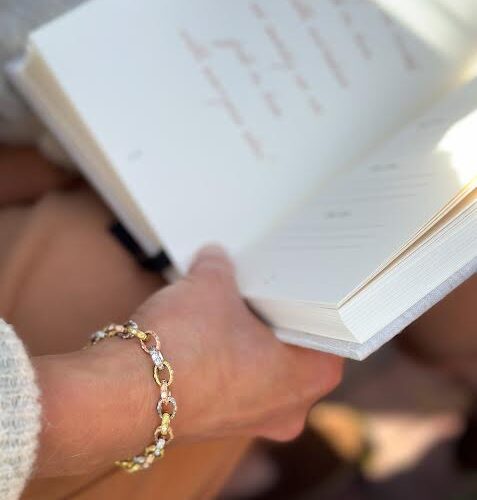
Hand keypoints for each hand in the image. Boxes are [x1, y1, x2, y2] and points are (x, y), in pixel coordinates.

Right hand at [133, 245, 342, 442]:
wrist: (125, 393)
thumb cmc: (185, 347)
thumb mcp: (212, 286)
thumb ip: (221, 267)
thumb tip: (215, 258)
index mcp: (308, 378)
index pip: (330, 331)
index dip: (313, 301)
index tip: (300, 283)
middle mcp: (288, 408)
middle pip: (295, 349)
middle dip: (278, 317)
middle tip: (266, 288)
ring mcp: (253, 420)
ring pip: (265, 367)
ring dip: (251, 339)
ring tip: (234, 307)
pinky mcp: (220, 421)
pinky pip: (236, 381)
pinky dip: (228, 359)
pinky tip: (209, 335)